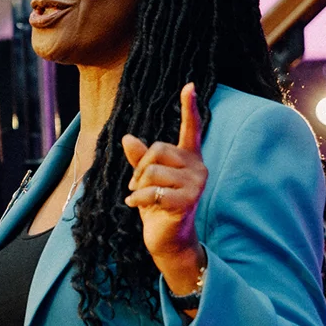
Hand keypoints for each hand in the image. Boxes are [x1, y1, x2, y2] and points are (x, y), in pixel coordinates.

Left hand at [122, 84, 208, 295]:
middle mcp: (197, 168)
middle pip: (158, 149)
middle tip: (137, 186)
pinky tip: (134, 206)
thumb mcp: (146, 179)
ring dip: (137, 186)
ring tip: (140, 198)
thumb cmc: (157, 207)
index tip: (189, 85)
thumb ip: (140, 159)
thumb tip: (127, 138)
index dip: (189, 107)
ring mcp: (195, 185)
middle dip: (140, 167)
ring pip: (152, 171)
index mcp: (189, 158)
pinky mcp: (186, 201)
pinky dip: (136, 199)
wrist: (167, 240)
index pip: (191, 129)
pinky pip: (151, 192)